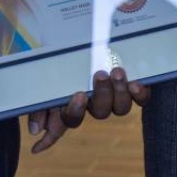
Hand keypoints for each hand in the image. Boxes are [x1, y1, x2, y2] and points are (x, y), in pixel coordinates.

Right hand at [27, 67, 148, 152]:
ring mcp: (116, 96)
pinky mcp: (135, 88)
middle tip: (99, 75)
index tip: (41, 143)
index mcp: (74, 101)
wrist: (97, 33)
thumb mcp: (53, 73)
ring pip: (120, 108)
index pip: (65, 122)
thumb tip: (35, 130)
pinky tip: (134, 84)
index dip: (52, 138)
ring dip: (119, 92)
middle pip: (100, 113)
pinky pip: (141, 100)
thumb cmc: (71, 55)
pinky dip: (139, 94)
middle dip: (100, 95)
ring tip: (116, 72)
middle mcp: (95, 103)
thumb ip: (42, 101)